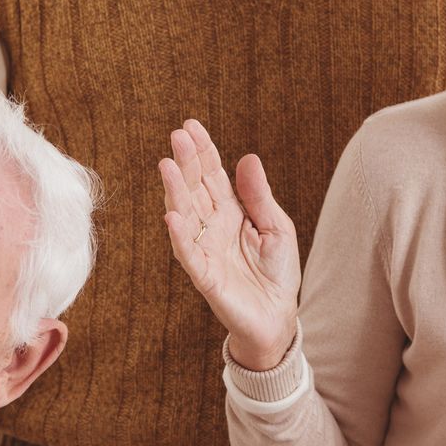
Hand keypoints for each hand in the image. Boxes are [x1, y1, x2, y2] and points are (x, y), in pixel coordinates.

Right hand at [158, 119, 299, 370]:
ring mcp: (205, 250)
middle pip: (195, 189)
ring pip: (185, 215)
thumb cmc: (276, 273)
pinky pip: (189, 254)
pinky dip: (179, 236)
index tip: (191, 126)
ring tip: (167, 166)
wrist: (278, 319)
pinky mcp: (205, 276)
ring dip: (175, 191)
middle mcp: (212, 227)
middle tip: (176, 137)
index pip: (212, 175)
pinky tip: (172, 216)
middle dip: (186, 162)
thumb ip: (259, 196)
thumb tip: (247, 157)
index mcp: (230, 212)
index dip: (203, 151)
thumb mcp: (277, 227)